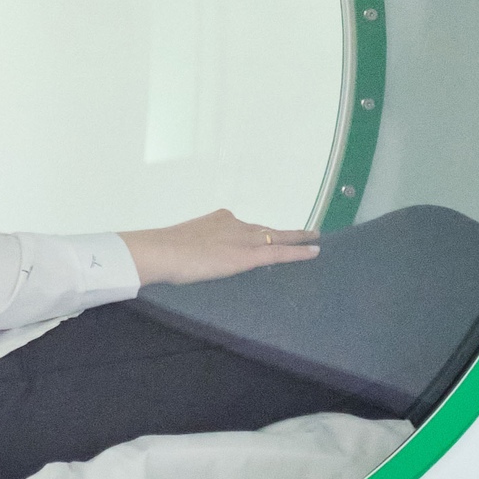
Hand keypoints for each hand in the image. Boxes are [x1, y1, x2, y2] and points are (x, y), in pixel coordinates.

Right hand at [118, 209, 320, 286]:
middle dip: (284, 231)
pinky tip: (314, 251)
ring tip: (314, 238)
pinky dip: (299, 251)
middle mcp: (234, 224)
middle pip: (265, 229)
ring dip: (297, 238)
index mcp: (218, 220)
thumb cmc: (163, 253)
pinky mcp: (248, 255)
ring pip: (277, 237)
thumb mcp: (182, 245)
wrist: (163, 251)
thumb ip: (194, 249)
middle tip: (305, 231)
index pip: (243, 227)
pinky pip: (280, 251)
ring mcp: (243, 238)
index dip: (256, 233)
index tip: (264, 234)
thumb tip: (191, 259)